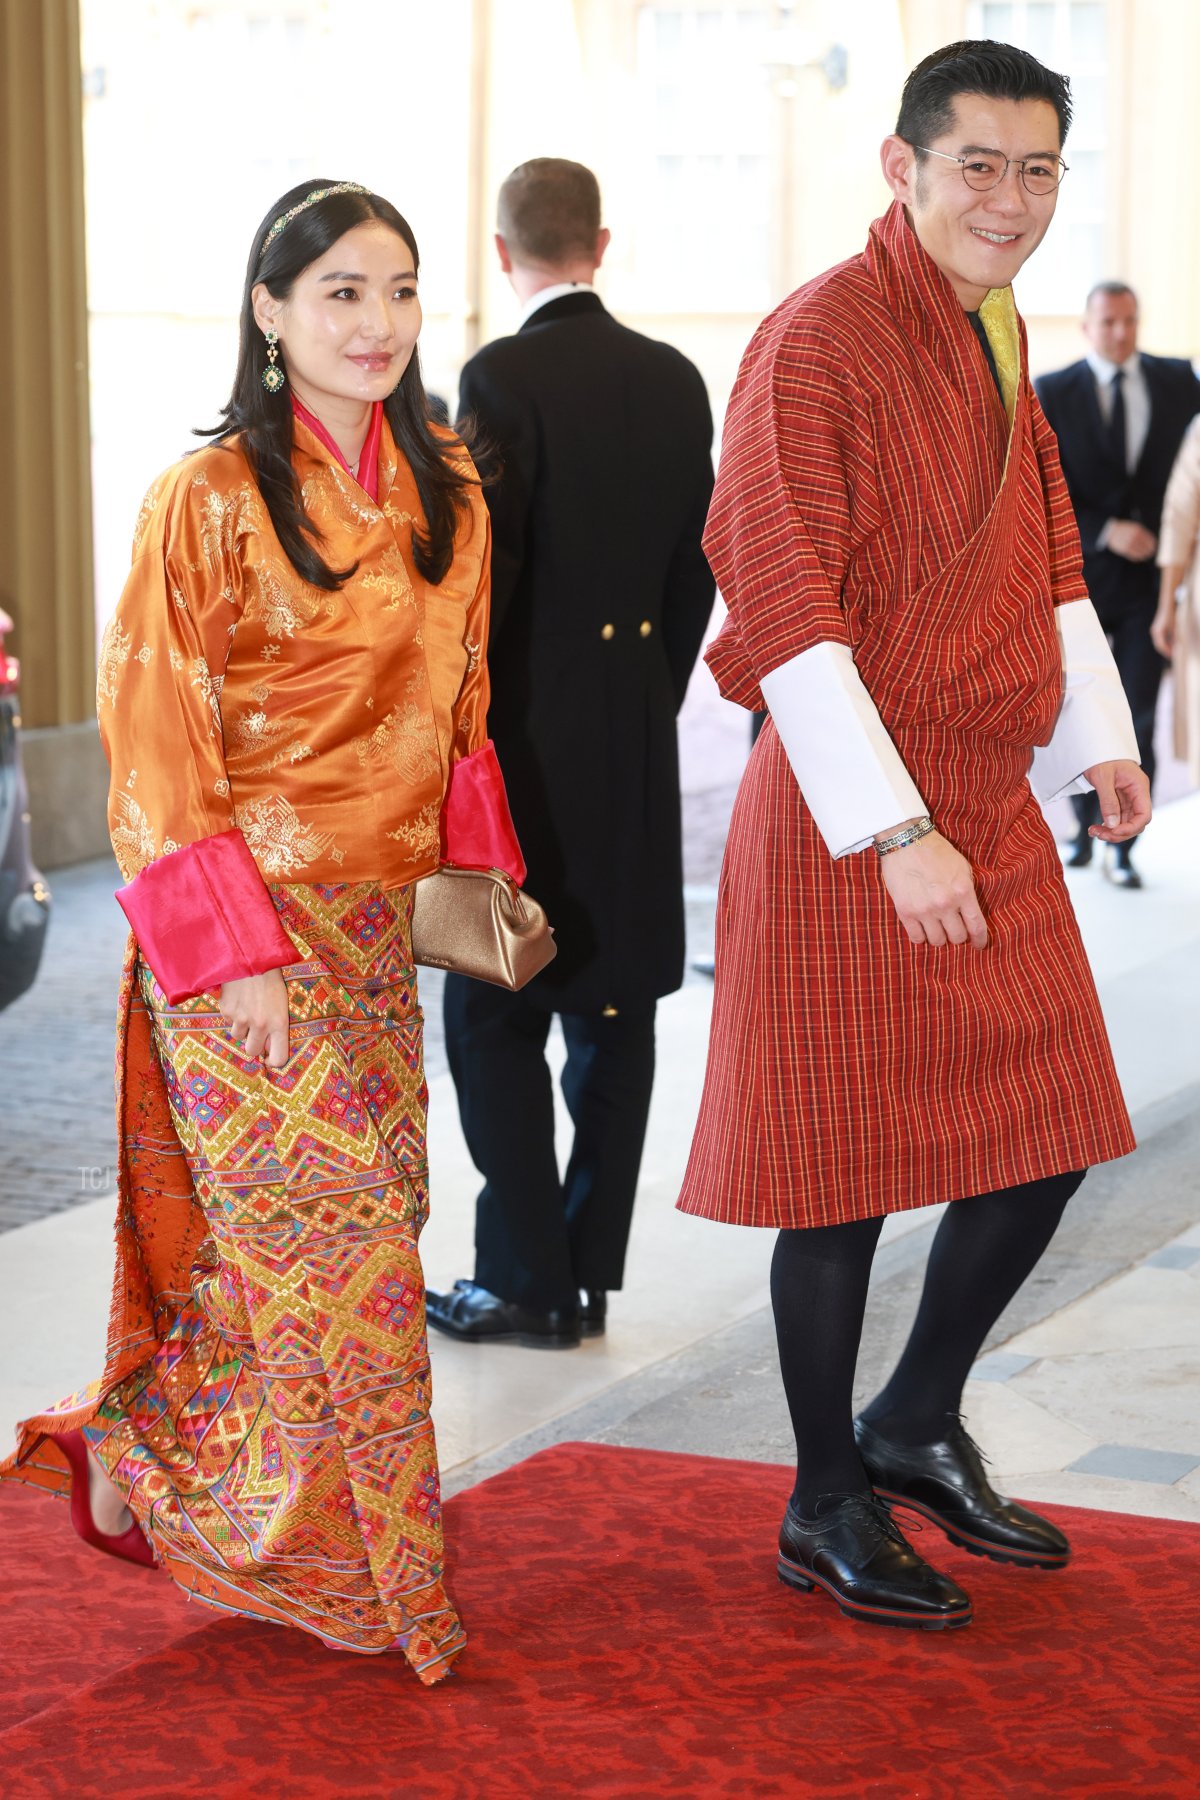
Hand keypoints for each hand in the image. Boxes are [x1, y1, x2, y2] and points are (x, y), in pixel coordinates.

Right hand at [219, 969, 289, 1066]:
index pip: (279, 1058)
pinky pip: (228, 1020)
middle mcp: (260, 1024)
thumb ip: (276, 1026)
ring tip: (247, 1008)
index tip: (270, 1058)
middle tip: (256, 1030)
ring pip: (238, 1036)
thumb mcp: (282, 1003)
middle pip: (252, 1051)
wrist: (251, 956)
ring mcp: (241, 1018)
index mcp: (279, 1023)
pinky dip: (232, 1012)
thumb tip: (270, 1047)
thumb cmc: (271, 978)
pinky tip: (238, 997)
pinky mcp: (226, 1010)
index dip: (274, 1061)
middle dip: (253, 1044)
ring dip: (242, 1027)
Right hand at [878, 827, 987, 949]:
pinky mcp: (905, 911)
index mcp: (963, 891)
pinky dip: (921, 936)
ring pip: (937, 941)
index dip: (980, 940)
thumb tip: (971, 912)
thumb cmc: (936, 851)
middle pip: (957, 937)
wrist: (906, 840)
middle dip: (958, 936)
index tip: (979, 945)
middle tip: (953, 929)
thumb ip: (968, 890)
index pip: (977, 926)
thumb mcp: (962, 867)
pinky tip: (922, 928)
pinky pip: (916, 938)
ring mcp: (924, 909)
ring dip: (939, 937)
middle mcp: (945, 904)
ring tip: (936, 928)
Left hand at [1083, 759, 1151, 842]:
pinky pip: (1118, 817)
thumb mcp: (1102, 778)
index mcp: (1139, 786)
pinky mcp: (1119, 800)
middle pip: (1136, 822)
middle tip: (1098, 834)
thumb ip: (1108, 801)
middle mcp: (1137, 794)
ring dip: (1111, 831)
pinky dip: (1108, 825)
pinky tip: (1096, 828)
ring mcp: (1129, 798)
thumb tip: (1112, 824)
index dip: (1131, 828)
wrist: (1095, 745)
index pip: (1144, 815)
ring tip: (1093, 831)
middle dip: (1119, 832)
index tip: (1113, 831)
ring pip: (1126, 822)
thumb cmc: (1100, 756)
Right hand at [1106, 520, 1156, 561]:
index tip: (1154, 546)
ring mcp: (1129, 543)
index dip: (1152, 544)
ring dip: (1144, 555)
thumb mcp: (1134, 527)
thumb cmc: (1124, 529)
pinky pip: (1133, 555)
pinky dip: (1137, 558)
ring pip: (1140, 552)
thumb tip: (1151, 541)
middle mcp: (1134, 537)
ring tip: (1146, 556)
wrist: (1110, 531)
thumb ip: (1142, 533)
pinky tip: (1139, 558)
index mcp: (1138, 530)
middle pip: (1145, 546)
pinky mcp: (1124, 549)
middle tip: (1151, 552)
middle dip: (1149, 550)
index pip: (1149, 539)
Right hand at [1149, 603, 1175, 658]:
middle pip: (1159, 645)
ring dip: (1167, 647)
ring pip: (1160, 642)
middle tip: (1173, 657)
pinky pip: (1161, 638)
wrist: (1168, 603)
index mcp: (1157, 633)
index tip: (1173, 657)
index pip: (1160, 646)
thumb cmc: (1172, 614)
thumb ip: (1175, 638)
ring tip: (1174, 652)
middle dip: (1166, 651)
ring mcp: (1155, 630)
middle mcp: (1154, 632)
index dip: (1167, 652)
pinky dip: (1167, 642)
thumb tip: (1177, 648)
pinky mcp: (1158, 628)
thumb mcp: (1175, 627)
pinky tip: (1173, 644)